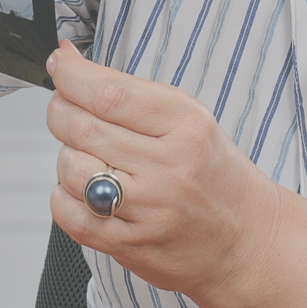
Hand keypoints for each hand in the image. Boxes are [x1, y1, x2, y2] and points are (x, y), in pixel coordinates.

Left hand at [45, 47, 274, 302]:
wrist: (246, 241)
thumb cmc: (215, 177)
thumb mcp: (191, 121)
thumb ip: (130, 94)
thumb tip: (68, 63)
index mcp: (187, 126)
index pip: (110, 93)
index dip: (71, 76)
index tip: (60, 66)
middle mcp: (169, 167)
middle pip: (82, 128)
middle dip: (60, 111)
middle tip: (65, 108)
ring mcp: (149, 209)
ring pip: (71, 169)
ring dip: (66, 156)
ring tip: (88, 156)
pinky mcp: (129, 244)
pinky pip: (69, 214)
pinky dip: (64, 196)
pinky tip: (86, 191)